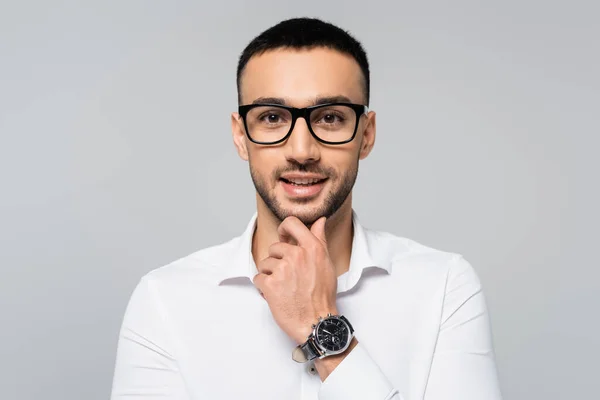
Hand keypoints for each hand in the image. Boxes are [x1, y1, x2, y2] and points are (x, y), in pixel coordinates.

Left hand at [253, 216, 337, 343]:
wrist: (317, 322)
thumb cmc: (323, 295)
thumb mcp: (326, 263)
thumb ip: (319, 239)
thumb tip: (319, 220)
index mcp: (312, 248)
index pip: (291, 223)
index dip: (284, 229)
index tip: (284, 237)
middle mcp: (296, 255)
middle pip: (275, 247)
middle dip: (277, 260)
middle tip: (288, 276)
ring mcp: (282, 270)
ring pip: (265, 263)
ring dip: (270, 275)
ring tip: (283, 287)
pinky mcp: (270, 284)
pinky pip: (258, 278)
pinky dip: (263, 288)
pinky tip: (276, 295)